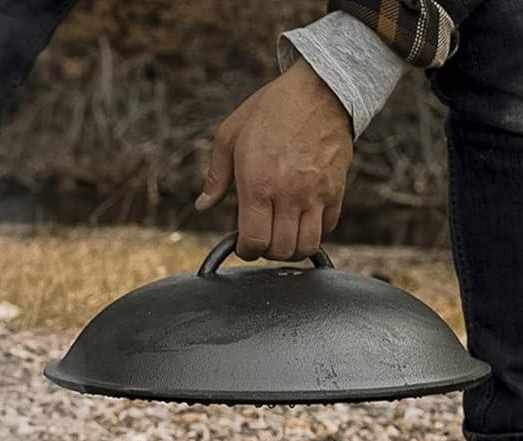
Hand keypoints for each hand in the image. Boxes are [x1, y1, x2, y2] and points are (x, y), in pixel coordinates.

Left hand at [197, 58, 353, 261]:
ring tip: (281, 236)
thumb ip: (216, 176)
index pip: (254, 241)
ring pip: (306, 246)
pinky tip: (302, 221)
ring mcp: (317, 193)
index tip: (242, 244)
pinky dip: (314, 233)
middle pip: (280, 250)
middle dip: (266, 252)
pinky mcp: (337, 188)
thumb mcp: (229, 136)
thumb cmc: (271, 109)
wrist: (320, 88)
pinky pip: (328, 227)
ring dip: (291, 249)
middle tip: (260, 239)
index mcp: (258, 184)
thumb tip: (203, 205)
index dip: (245, 251)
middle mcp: (289, 194)